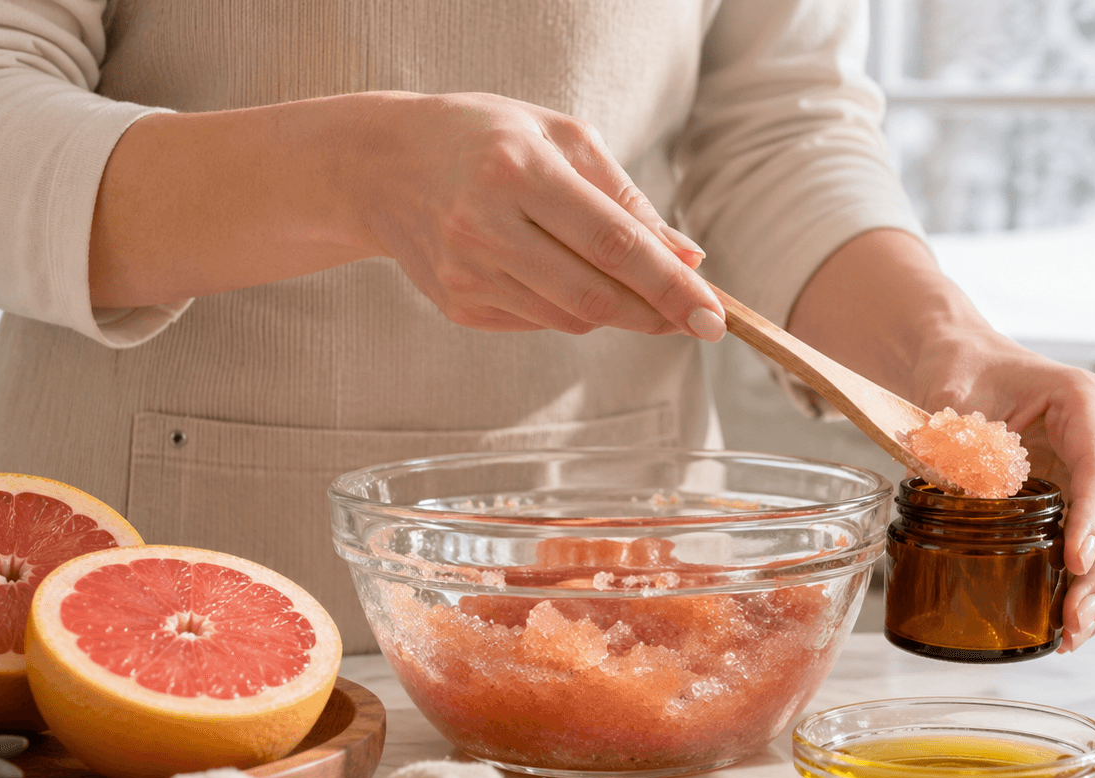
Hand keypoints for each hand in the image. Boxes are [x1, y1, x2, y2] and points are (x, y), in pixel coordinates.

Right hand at [355, 92, 724, 337]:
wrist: (380, 165)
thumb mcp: (561, 139)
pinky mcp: (457, 305)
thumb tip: (688, 259)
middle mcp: (486, 227)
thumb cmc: (485, 139)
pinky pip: (540, 322)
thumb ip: (628, 199)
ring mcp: (466, 274)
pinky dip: (570, 308)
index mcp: (519, 171)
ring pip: (571, 318)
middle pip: (595, 296)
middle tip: (698, 319)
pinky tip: (560, 273)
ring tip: (631, 285)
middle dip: (657, 315)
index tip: (713, 314)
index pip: (613, 245)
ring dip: (617, 311)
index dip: (670, 287)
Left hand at [912, 334, 1094, 652]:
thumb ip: (954, 432)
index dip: (1094, 517)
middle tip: (1075, 617)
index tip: (1076, 560)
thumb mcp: (952, 391)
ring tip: (1074, 635)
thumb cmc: (965, 369)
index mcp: (1082, 401)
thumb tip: (956, 481)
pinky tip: (1074, 622)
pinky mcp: (1087, 499)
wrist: (966, 365)